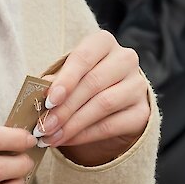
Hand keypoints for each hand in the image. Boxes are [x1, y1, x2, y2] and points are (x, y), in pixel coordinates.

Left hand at [35, 29, 149, 166]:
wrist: (112, 103)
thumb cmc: (80, 82)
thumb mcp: (65, 76)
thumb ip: (54, 80)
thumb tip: (41, 91)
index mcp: (103, 43)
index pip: (84, 57)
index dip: (65, 79)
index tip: (48, 100)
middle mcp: (125, 59)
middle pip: (93, 83)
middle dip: (64, 108)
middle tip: (42, 126)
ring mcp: (138, 86)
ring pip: (103, 104)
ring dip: (72, 124)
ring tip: (50, 136)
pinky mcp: (143, 112)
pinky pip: (111, 125)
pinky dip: (85, 135)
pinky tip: (66, 140)